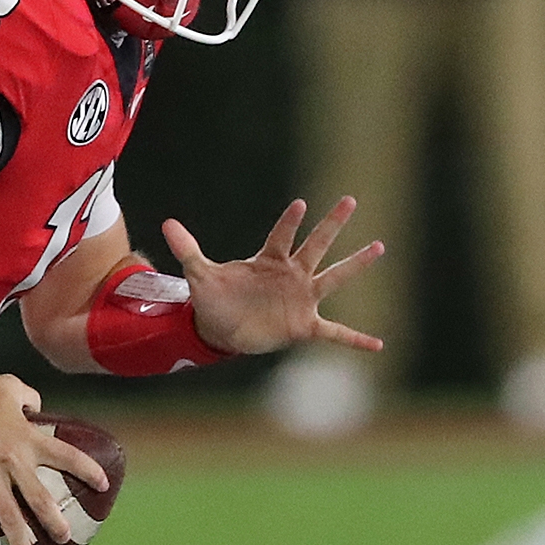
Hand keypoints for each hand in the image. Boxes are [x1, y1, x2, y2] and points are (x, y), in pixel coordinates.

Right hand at [0, 372, 110, 544]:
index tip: (102, 484)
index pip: (66, 456)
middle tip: (64, 537)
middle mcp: (12, 460)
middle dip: (54, 521)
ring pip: (8, 514)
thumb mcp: (10, 386)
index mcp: (27, 438)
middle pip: (39, 497)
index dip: (87, 470)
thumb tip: (37, 405)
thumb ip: (30, 397)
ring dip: (19, 538)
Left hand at [161, 197, 385, 356]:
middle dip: (332, 225)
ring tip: (378, 247)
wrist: (220, 331)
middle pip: (316, 245)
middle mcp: (291, 275)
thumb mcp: (200, 275)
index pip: (281, 236)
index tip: (300, 205)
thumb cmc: (215, 298)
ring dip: (356, 264)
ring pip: (334, 277)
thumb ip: (188, 249)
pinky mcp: (305, 325)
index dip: (289, 222)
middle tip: (350, 200)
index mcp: (268, 260)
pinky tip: (377, 345)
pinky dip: (356, 339)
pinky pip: (335, 332)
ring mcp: (302, 298)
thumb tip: (166, 223)